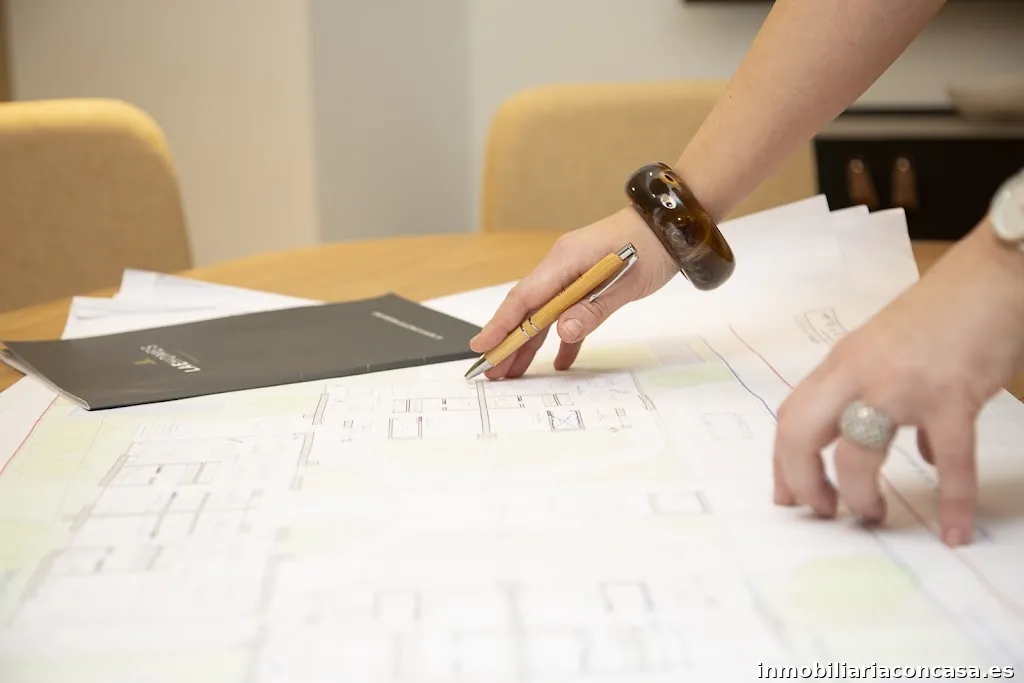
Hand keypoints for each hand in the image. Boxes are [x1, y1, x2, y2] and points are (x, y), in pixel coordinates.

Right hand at [470, 208, 678, 378]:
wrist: (669, 226)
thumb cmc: (649, 247)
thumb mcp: (625, 283)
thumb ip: (593, 309)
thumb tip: (562, 332)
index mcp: (564, 260)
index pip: (524, 298)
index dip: (500, 325)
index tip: (481, 347)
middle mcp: (561, 267)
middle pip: (527, 310)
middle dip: (507, 341)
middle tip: (491, 371)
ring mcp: (572, 275)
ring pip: (544, 315)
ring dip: (529, 343)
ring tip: (512, 372)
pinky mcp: (587, 284)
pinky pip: (568, 314)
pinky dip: (563, 338)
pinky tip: (559, 362)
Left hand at [773, 219, 1023, 545]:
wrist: (994, 274)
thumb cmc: (948, 311)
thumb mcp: (895, 350)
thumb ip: (891, 395)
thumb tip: (921, 450)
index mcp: (842, 363)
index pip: (791, 416)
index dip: (783, 461)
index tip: (788, 496)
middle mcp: (858, 373)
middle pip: (799, 433)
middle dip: (802, 481)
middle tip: (822, 512)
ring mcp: (901, 384)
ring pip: (855, 451)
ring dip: (858, 494)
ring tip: (872, 517)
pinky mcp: (950, 395)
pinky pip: (949, 461)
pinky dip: (952, 501)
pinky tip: (955, 530)